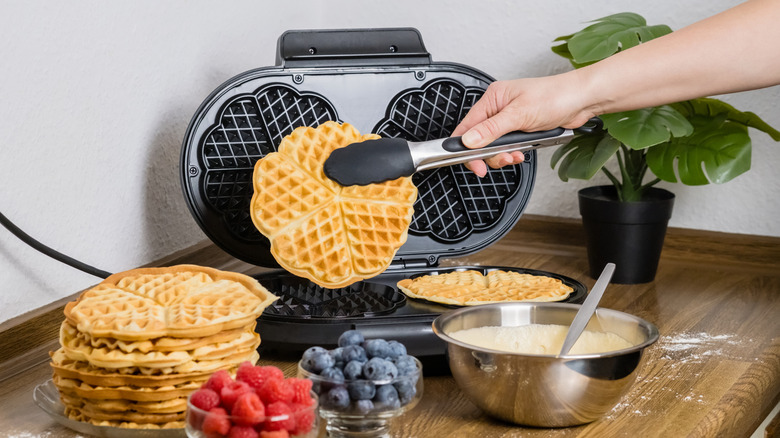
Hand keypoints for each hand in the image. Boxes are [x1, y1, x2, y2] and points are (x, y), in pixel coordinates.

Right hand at [452, 73, 595, 176]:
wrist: (581, 100)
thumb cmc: (555, 96)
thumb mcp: (520, 114)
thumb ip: (492, 129)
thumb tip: (469, 140)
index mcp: (493, 98)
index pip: (467, 126)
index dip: (466, 146)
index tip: (473, 163)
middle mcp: (498, 108)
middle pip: (479, 140)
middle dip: (490, 154)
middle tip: (501, 160)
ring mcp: (509, 120)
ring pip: (494, 146)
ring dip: (503, 155)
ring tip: (515, 156)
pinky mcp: (520, 129)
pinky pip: (508, 146)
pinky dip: (513, 153)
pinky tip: (521, 153)